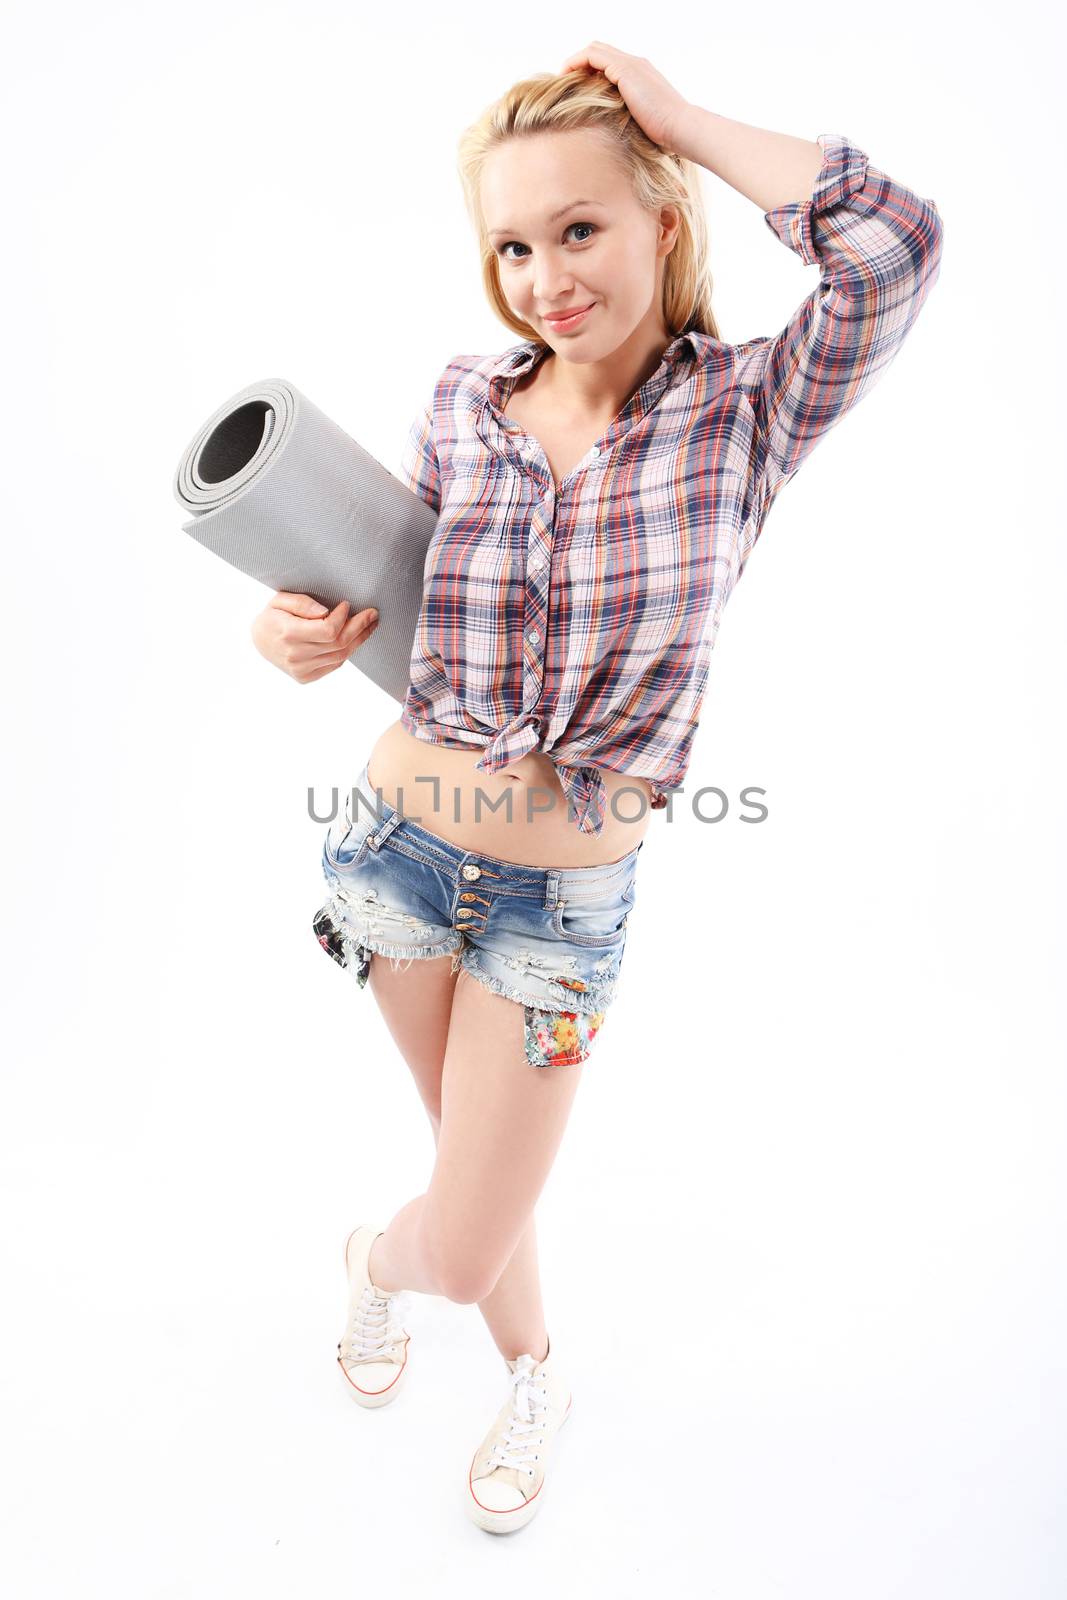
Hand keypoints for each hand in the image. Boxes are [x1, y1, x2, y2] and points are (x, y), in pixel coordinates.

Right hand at [250, 592, 378, 683]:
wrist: (258, 642)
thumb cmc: (272, 616)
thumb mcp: (279, 600)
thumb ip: (302, 603)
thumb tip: (325, 612)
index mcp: (289, 634)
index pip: (328, 630)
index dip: (343, 617)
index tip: (347, 604)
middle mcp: (296, 655)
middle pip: (339, 643)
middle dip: (359, 627)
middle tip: (372, 614)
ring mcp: (301, 670)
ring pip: (341, 656)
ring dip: (359, 639)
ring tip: (369, 625)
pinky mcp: (305, 677)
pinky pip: (335, 664)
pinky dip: (347, 651)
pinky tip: (354, 638)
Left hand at [560, 41, 691, 155]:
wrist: (681, 128)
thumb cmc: (667, 136)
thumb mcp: (644, 125)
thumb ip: (631, 121)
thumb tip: (617, 138)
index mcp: (641, 75)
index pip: (611, 62)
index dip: (592, 71)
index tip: (577, 88)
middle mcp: (635, 64)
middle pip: (601, 50)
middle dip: (581, 63)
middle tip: (566, 82)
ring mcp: (630, 64)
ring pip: (594, 49)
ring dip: (575, 61)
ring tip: (562, 78)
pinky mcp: (624, 70)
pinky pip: (592, 57)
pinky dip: (577, 63)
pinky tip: (566, 77)